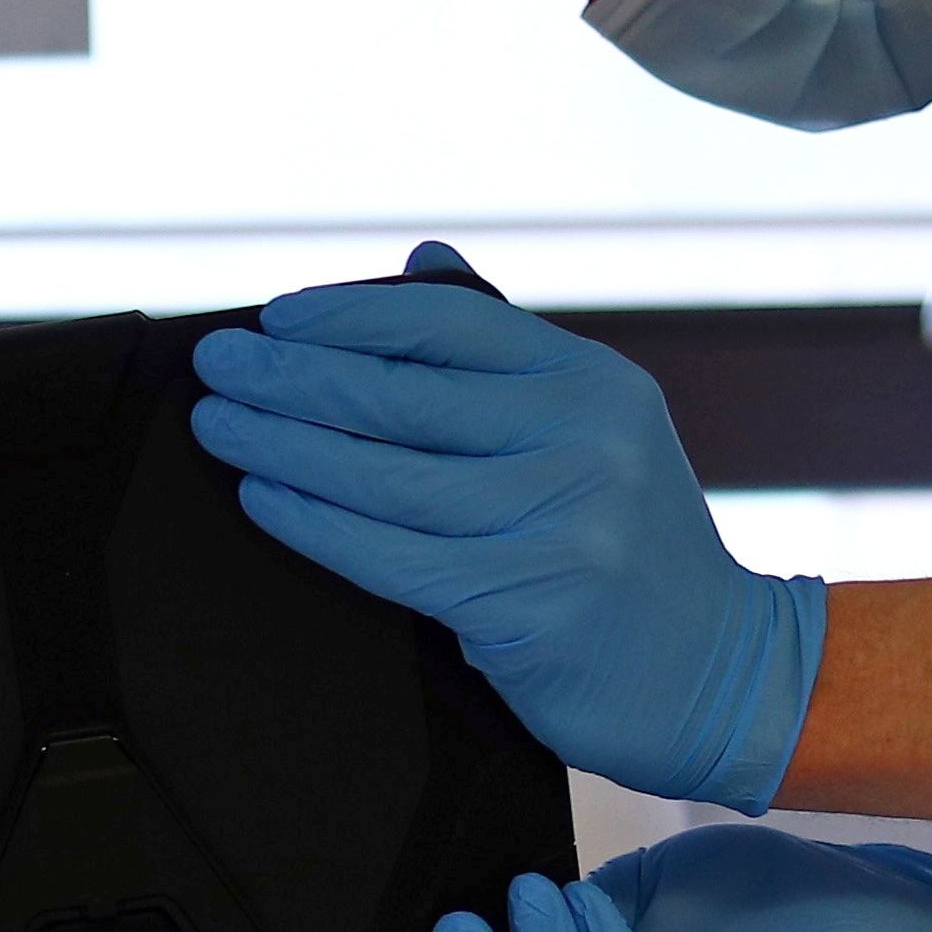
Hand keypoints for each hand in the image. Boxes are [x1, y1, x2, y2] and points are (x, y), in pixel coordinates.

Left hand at [190, 241, 826, 809]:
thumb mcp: (596, 427)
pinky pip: (389, 555)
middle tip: (217, 364)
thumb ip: (507, 350)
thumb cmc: (629, 548)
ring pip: (384, 476)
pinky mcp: (525, 604)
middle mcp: (582, 442)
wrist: (713, 673)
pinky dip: (315, 522)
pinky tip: (266, 496)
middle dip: (292, 375)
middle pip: (402, 395)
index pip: (449, 326)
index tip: (276, 319)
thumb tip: (420, 258)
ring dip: (283, 444)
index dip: (350, 316)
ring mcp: (557, 525)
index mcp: (593, 383)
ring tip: (220, 425)